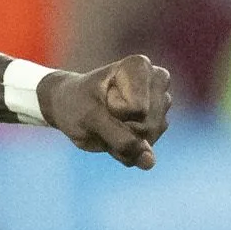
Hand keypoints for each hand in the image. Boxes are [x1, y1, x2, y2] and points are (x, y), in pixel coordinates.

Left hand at [41, 53, 171, 167]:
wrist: (70, 107)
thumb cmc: (77, 103)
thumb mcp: (90, 117)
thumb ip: (120, 138)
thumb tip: (150, 162)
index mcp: (140, 67)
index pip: (137, 108)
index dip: (114, 111)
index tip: (102, 97)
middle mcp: (157, 82)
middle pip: (148, 124)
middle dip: (121, 128)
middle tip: (104, 112)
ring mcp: (160, 105)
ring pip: (150, 138)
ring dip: (122, 140)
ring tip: (108, 123)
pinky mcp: (157, 127)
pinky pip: (145, 153)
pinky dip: (124, 151)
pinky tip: (115, 135)